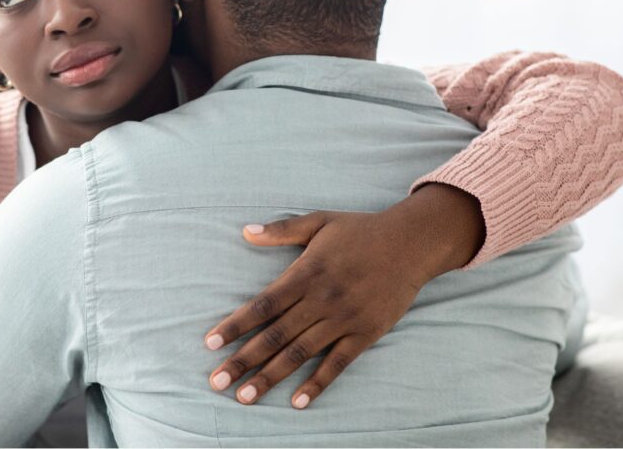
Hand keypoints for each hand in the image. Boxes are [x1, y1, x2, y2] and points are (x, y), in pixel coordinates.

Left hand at [203, 184, 483, 408]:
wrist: (412, 243)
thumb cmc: (360, 230)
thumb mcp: (319, 221)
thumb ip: (281, 230)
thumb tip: (245, 231)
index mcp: (306, 273)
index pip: (263, 305)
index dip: (236, 325)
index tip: (210, 343)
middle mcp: (321, 300)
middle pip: (275, 335)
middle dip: (243, 360)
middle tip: (216, 382)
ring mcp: (344, 319)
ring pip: (301, 353)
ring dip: (271, 376)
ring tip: (245, 397)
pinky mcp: (365, 334)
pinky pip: (338, 363)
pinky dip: (318, 384)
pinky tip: (297, 401)